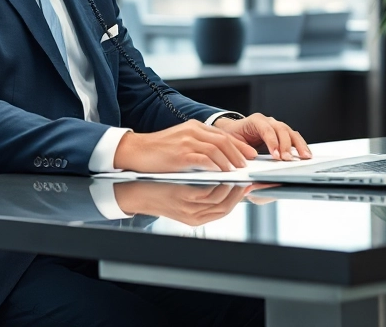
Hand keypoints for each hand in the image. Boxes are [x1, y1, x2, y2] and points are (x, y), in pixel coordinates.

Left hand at [112, 181, 268, 225]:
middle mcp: (194, 216)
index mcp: (196, 216)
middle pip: (227, 207)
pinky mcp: (183, 200)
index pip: (226, 209)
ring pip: (221, 201)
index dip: (241, 196)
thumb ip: (202, 190)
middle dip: (242, 192)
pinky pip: (208, 193)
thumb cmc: (158, 187)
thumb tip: (223, 177)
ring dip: (233, 186)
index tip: (252, 183)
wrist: (133, 190)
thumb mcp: (182, 193)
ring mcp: (189, 210)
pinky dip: (220, 183)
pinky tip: (223, 170)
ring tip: (239, 170)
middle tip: (250, 176)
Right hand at [113, 119, 257, 172]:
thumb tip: (219, 158)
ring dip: (230, 161)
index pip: (223, 134)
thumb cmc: (158, 151)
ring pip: (217, 148)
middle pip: (224, 140)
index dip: (239, 145)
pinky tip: (222, 173)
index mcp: (194, 127)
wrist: (136, 151)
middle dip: (238, 153)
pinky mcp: (181, 154)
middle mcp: (192, 130)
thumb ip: (199, 145)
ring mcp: (187, 141)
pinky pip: (204, 159)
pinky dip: (216, 165)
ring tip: (237, 171)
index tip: (249, 154)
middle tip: (247, 165)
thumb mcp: (181, 142)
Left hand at [212, 114, 312, 161]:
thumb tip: (252, 156)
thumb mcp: (233, 142)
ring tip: (305, 157)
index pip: (266, 130)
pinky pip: (294, 138)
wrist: (235, 130)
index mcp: (255, 121)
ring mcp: (277, 126)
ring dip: (299, 145)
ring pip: (291, 132)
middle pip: (281, 129)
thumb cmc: (234, 136)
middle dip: (286, 145)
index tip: (276, 155)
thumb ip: (241, 148)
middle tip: (288, 159)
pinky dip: (301, 146)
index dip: (272, 142)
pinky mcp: (283, 133)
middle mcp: (268, 121)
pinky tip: (306, 154)